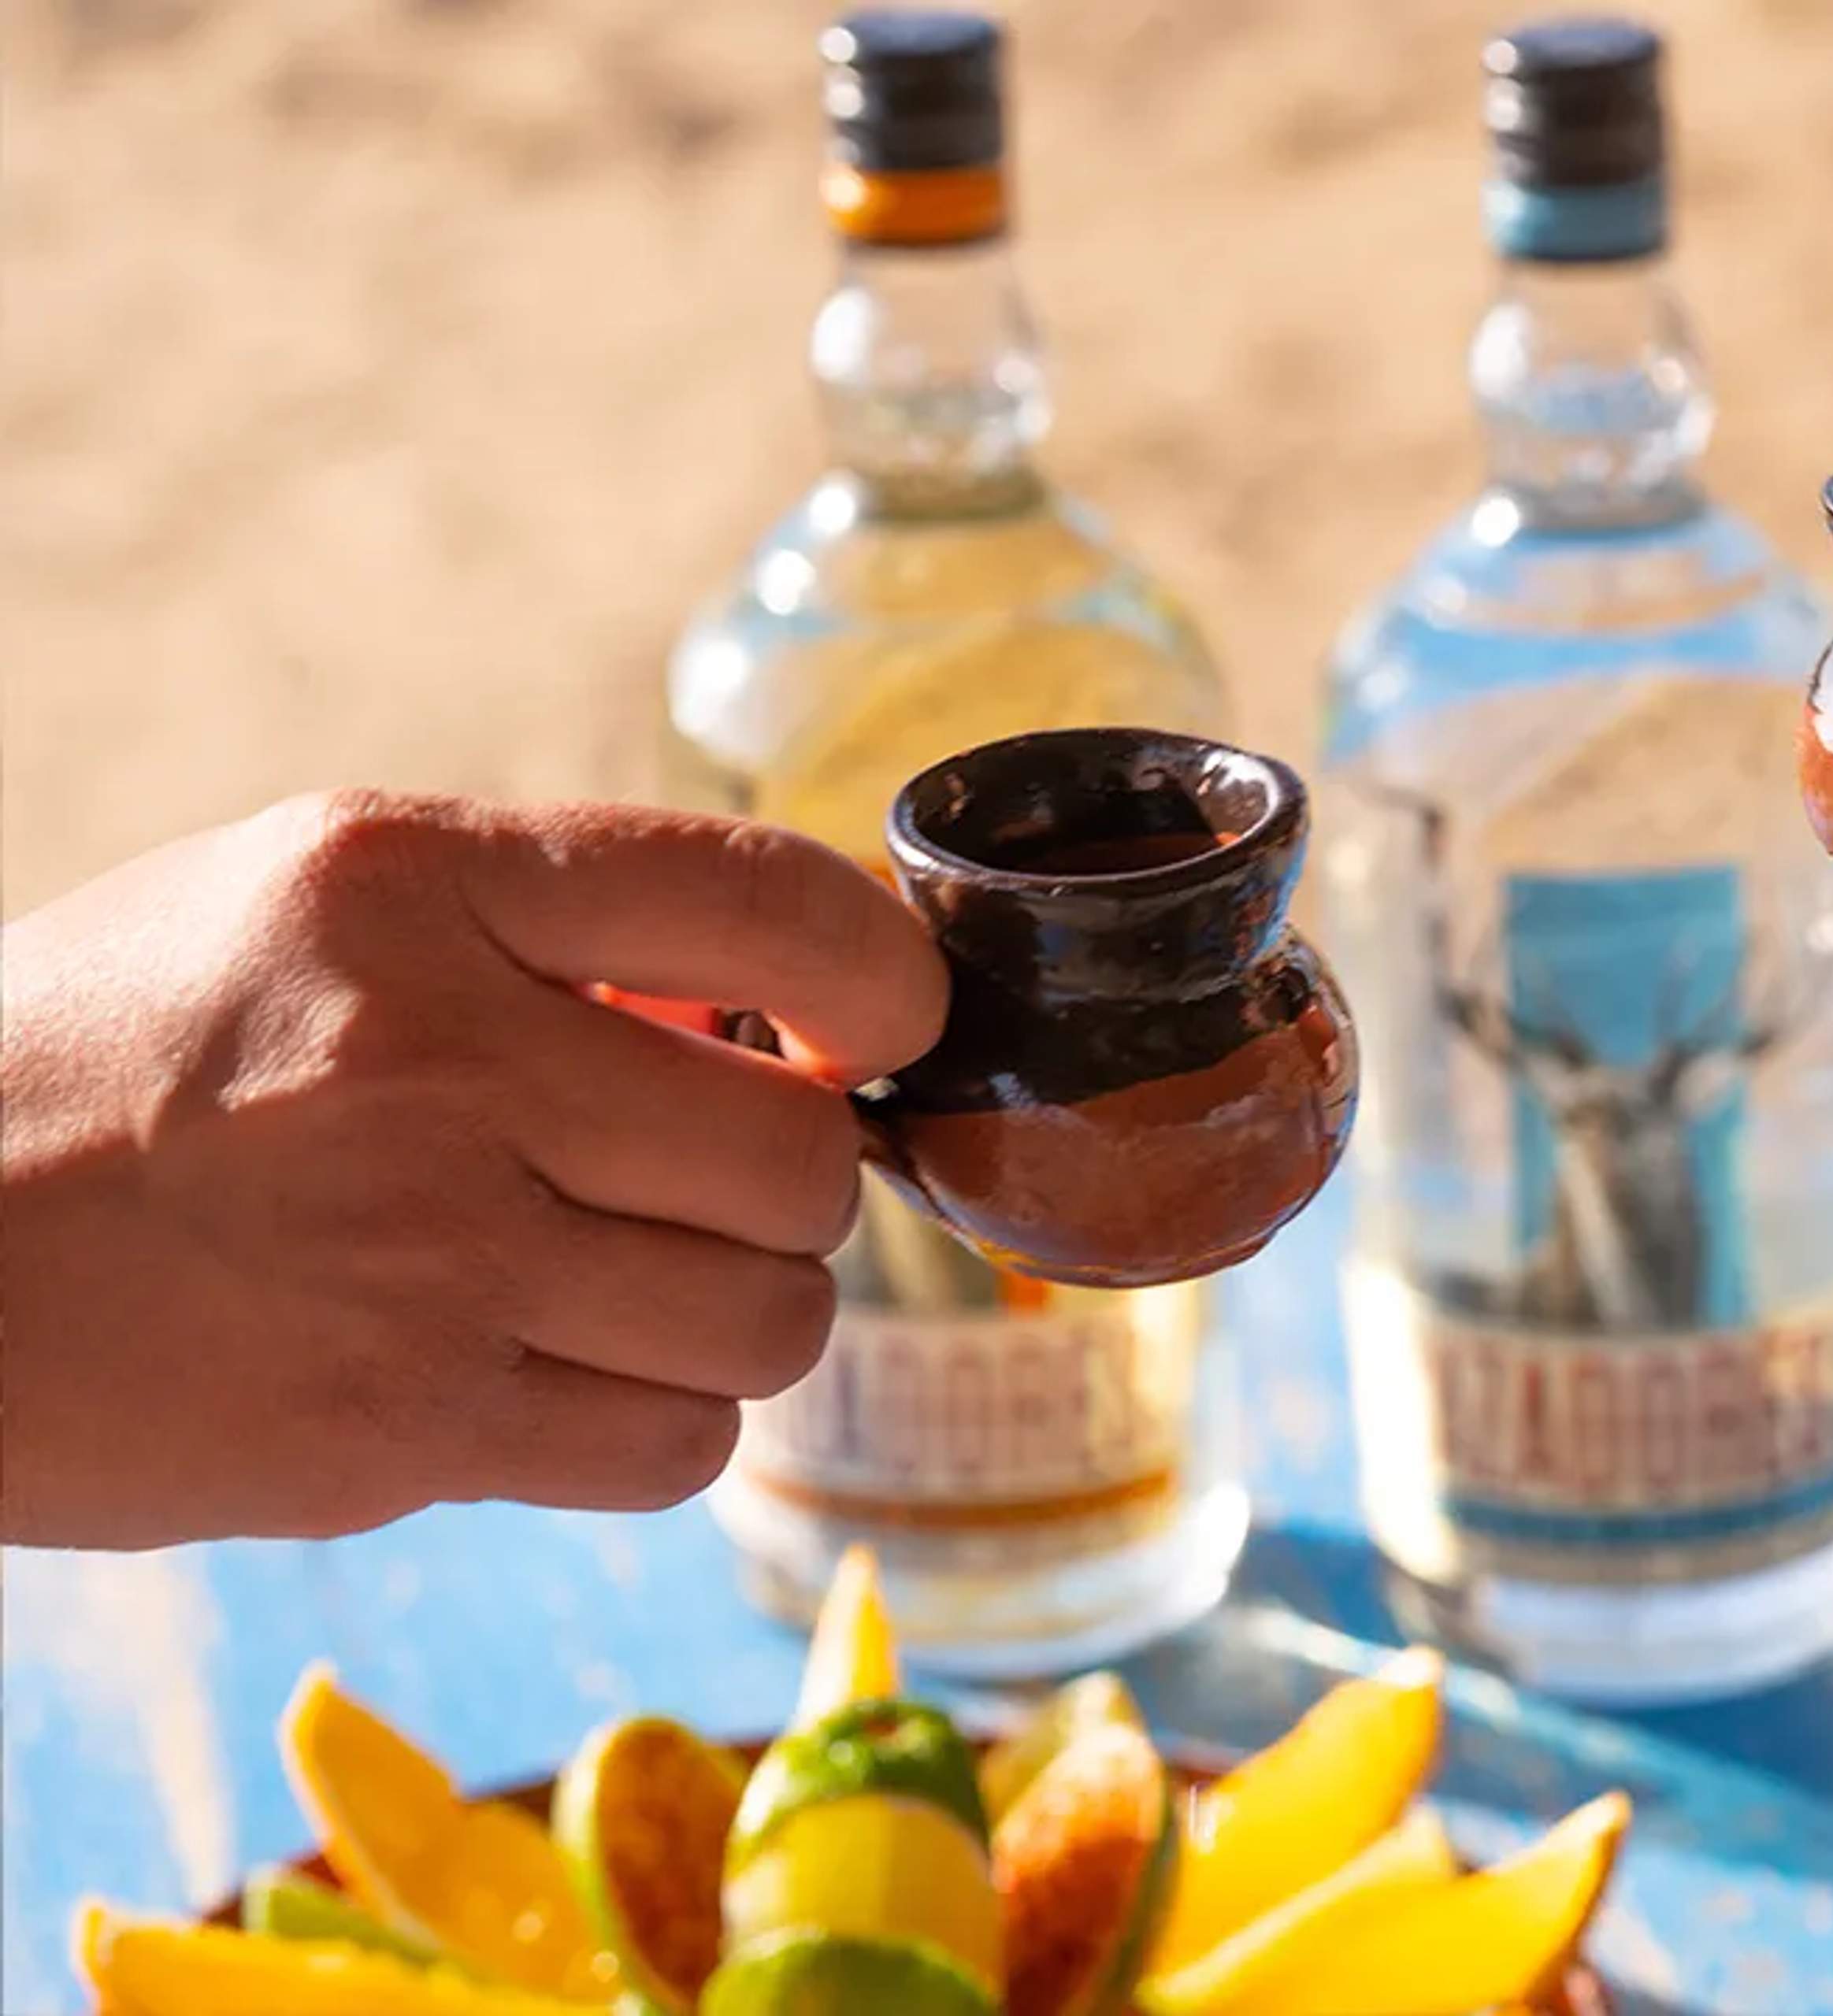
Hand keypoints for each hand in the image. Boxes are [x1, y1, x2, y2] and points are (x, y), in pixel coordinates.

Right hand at [0, 792, 947, 1545]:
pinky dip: (669, 1423)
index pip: (777, 906)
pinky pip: (678, 1452)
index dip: (890, 980)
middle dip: (792, 1177)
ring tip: (638, 1275)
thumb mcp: (306, 899)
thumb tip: (789, 1017)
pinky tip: (581, 1372)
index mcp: (414, 886)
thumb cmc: (124, 1056)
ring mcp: (427, 1262)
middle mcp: (439, 1065)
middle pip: (804, 1157)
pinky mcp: (405, 1431)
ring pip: (773, 1320)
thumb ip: (544, 924)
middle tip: (707, 1174)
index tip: (880, 1024)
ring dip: (745, 1309)